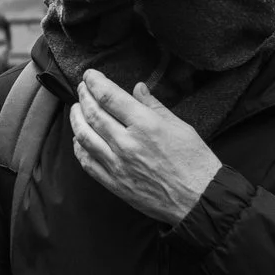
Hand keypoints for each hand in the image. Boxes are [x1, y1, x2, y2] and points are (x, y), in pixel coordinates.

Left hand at [70, 72, 221, 224]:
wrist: (199, 199)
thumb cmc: (195, 162)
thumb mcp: (180, 126)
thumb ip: (154, 106)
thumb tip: (137, 88)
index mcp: (146, 125)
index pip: (110, 96)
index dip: (95, 82)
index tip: (89, 75)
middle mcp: (127, 143)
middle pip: (93, 113)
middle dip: (83, 96)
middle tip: (82, 88)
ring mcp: (117, 164)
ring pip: (84, 136)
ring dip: (76, 119)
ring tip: (75, 108)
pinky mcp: (113, 182)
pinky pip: (86, 162)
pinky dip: (78, 147)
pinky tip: (78, 139)